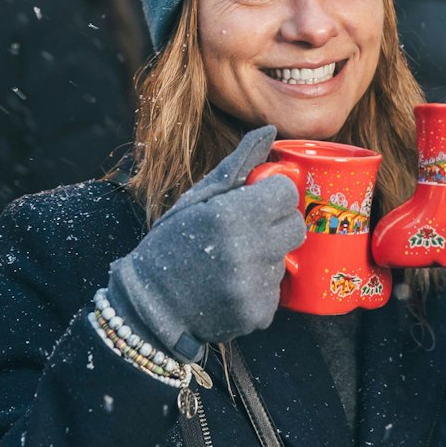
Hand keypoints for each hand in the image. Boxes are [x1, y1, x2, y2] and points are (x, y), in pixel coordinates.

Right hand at [106, 126, 307, 360]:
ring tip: (231, 262)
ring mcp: (253, 287)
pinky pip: (275, 291)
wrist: (149, 306)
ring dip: (265, 257)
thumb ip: (238, 164)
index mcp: (230, 215)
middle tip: (249, 230)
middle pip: (295, 228)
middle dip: (278, 224)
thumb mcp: (198, 198)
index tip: (257, 200)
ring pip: (284, 259)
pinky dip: (259, 288)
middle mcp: (246, 252)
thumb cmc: (172, 243)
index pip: (287, 193)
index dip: (274, 194)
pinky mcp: (257, 315)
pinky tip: (231, 287)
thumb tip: (269, 131)